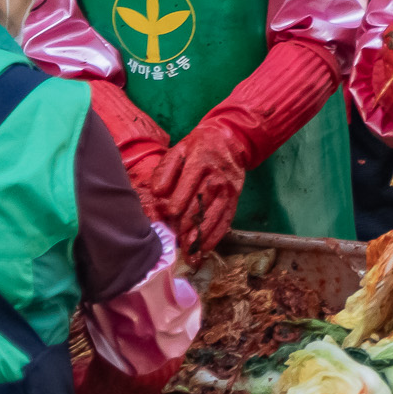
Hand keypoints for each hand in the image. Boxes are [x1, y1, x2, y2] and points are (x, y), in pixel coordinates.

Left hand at [147, 120, 247, 255]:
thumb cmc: (198, 147)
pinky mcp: (235, 198)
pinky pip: (227, 219)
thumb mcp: (179, 149)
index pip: (190, 184)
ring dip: (203, 235)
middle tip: (178, 242)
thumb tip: (157, 192)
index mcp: (202, 162)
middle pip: (203, 203)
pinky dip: (216, 236)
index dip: (180, 201)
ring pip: (215, 215)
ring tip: (191, 252)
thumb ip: (165, 170)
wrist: (231, 140)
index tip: (170, 215)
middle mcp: (218, 177)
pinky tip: (205, 249)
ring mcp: (229, 189)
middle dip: (190, 224)